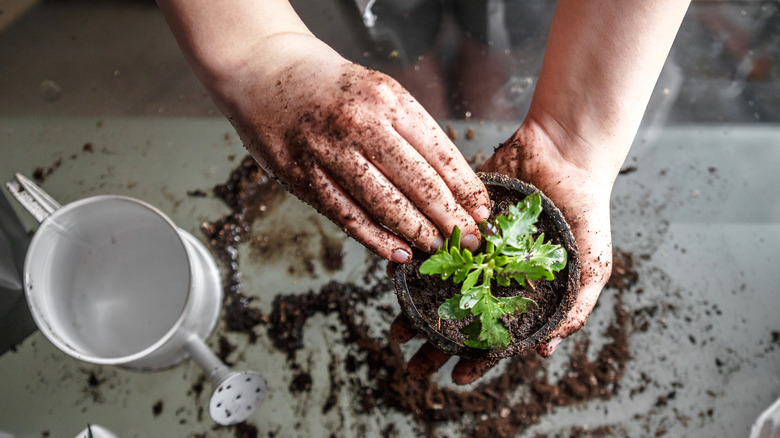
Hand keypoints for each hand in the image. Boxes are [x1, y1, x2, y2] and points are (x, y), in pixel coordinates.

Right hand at [215, 34, 489, 261]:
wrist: (263, 71)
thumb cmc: (329, 84)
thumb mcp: (377, 89)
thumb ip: (408, 130)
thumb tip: (448, 182)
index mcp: (388, 99)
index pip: (439, 153)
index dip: (466, 188)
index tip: (483, 211)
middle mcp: (360, 124)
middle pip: (418, 183)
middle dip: (450, 218)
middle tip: (471, 241)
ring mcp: (329, 153)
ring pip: (385, 204)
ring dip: (418, 232)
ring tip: (440, 249)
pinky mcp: (303, 177)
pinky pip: (347, 216)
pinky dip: (376, 239)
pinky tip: (398, 252)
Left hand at [390, 120, 614, 384]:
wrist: (566, 153)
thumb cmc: (587, 210)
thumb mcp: (592, 265)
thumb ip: (575, 308)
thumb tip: (546, 350)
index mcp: (521, 292)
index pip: (496, 334)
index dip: (477, 359)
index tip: (456, 377)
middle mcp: (492, 274)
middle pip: (460, 316)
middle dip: (435, 341)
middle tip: (411, 360)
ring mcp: (473, 248)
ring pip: (438, 285)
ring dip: (416, 307)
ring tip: (395, 328)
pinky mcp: (458, 219)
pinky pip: (430, 243)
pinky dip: (412, 260)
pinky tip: (395, 275)